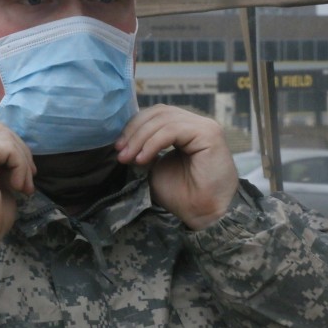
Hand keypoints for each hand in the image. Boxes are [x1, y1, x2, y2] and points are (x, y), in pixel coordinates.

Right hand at [0, 123, 35, 278]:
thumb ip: (1, 165)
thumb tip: (20, 153)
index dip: (11, 151)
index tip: (23, 177)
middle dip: (19, 151)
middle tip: (28, 179)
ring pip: (3, 135)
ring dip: (21, 159)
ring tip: (23, 186)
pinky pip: (6, 147)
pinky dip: (19, 165)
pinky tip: (17, 187)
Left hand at [115, 104, 237, 229]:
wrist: (202, 214)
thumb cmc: (182, 194)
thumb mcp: (155, 166)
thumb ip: (144, 147)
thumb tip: (124, 139)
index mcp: (185, 128)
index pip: (156, 114)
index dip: (134, 126)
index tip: (118, 147)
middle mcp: (197, 124)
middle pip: (158, 113)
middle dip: (134, 131)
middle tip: (120, 152)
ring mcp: (204, 127)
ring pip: (163, 120)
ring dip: (140, 139)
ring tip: (129, 158)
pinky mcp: (209, 134)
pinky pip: (172, 130)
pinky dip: (153, 143)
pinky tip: (142, 159)